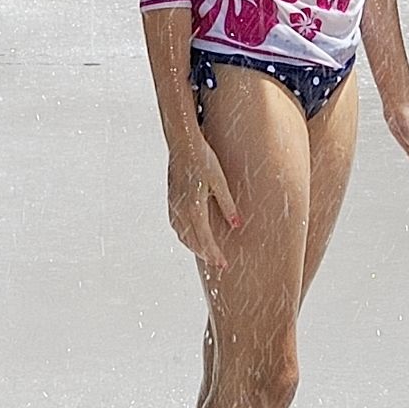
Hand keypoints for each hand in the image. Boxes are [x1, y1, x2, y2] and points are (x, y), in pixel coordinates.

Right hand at [165, 138, 239, 270]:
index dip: (213, 253)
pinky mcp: (171, 199)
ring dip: (193, 246)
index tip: (222, 265)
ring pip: (182, 234)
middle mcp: (181, 209)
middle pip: (191, 240)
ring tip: (206, 253)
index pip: (203, 238)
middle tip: (217, 264)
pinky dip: (185, 235)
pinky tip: (192, 235)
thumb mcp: (219, 180)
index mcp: (194, 206)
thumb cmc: (203, 158)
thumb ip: (227, 204)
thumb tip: (237, 225)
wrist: (182, 142)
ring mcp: (174, 204)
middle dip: (204, 254)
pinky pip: (176, 225)